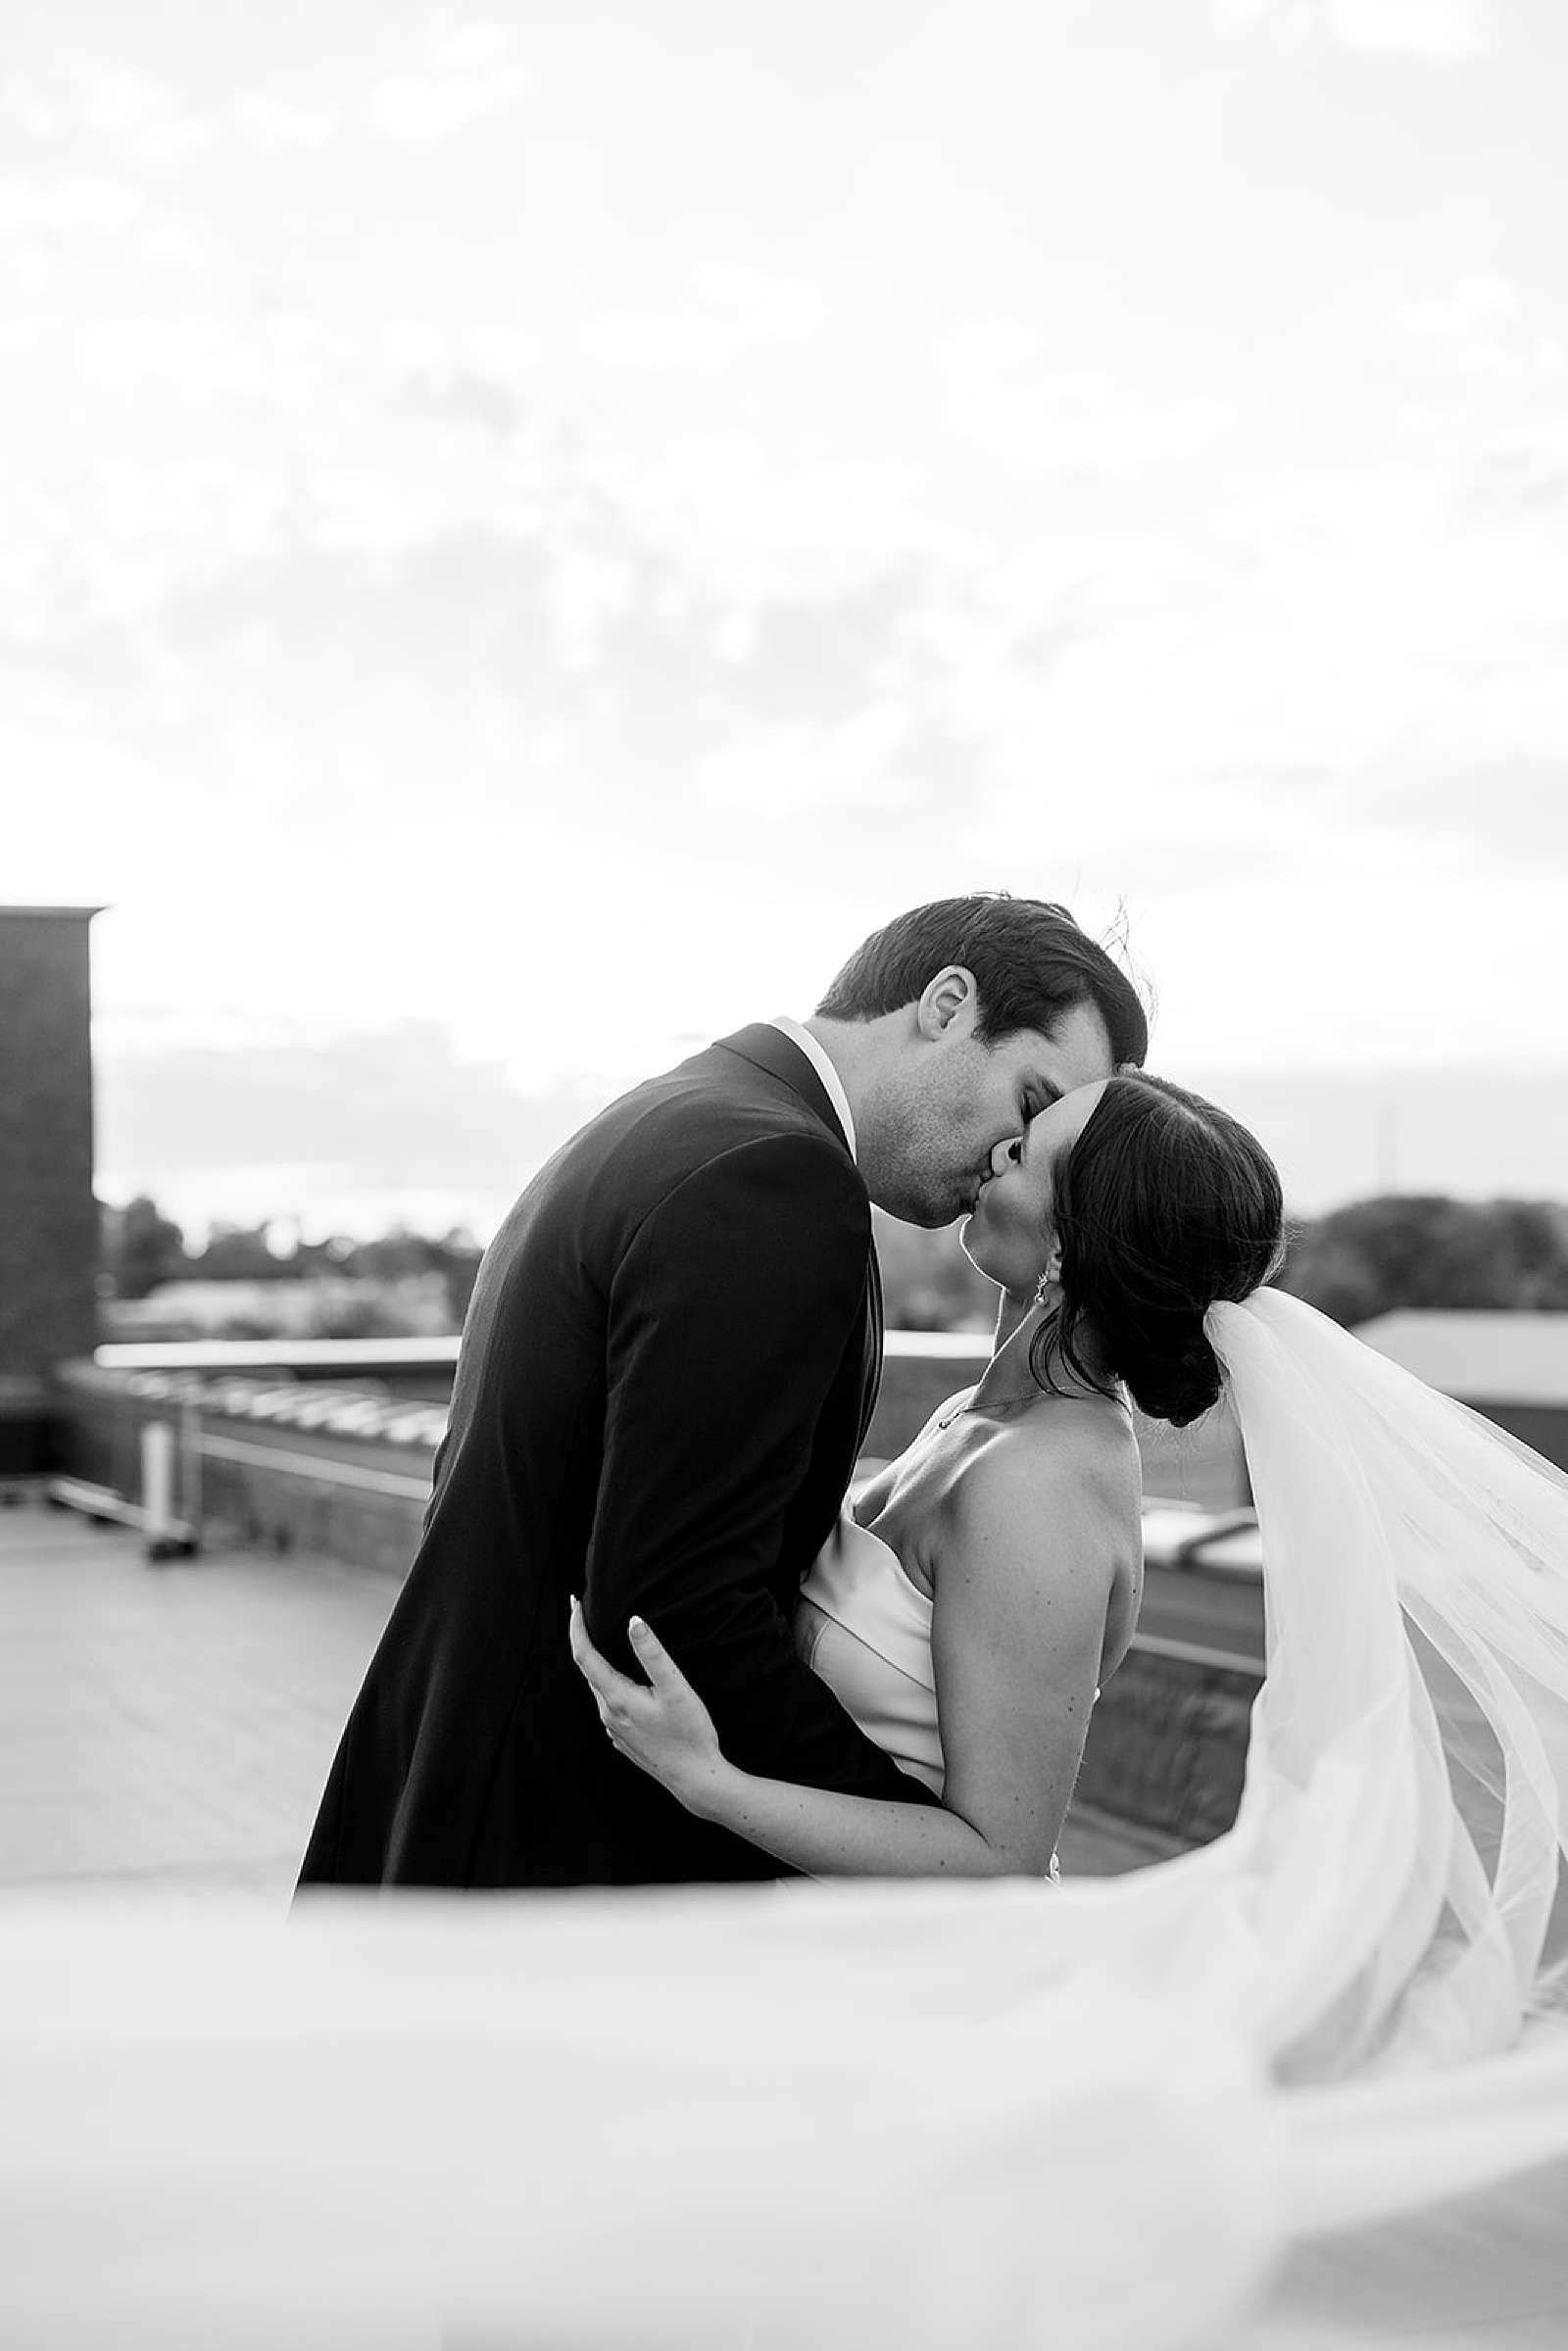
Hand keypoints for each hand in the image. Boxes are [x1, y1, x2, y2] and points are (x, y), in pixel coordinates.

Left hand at [567, 1600, 724, 1806]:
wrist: (696, 1779)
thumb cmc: (690, 1734)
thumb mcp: (676, 1689)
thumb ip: (653, 1654)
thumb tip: (633, 1621)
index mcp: (617, 1699)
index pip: (584, 1656)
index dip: (576, 1627)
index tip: (575, 1602)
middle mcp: (609, 1715)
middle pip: (588, 1671)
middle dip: (584, 1640)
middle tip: (586, 1613)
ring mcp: (615, 1730)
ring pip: (598, 1689)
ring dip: (597, 1663)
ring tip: (602, 1641)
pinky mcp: (624, 1740)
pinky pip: (609, 1705)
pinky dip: (609, 1685)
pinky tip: (624, 1681)